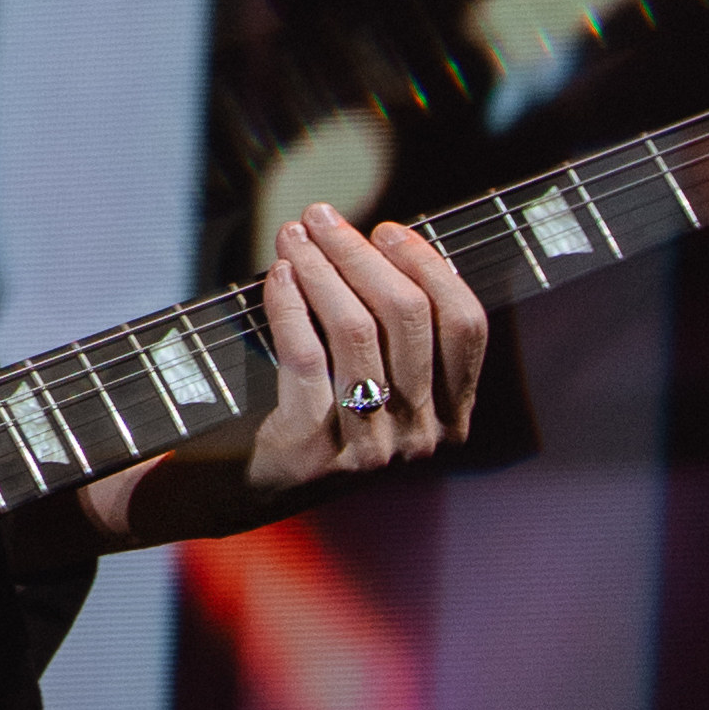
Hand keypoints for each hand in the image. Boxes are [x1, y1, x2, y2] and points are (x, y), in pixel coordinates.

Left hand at [246, 204, 487, 497]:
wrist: (243, 492)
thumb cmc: (314, 416)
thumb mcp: (372, 379)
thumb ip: (393, 329)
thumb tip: (381, 240)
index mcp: (452, 416)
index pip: (465, 326)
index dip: (430, 267)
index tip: (387, 230)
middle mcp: (421, 436)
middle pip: (407, 317)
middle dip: (361, 254)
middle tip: (323, 218)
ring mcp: (370, 448)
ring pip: (356, 330)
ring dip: (322, 270)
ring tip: (294, 235)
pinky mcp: (314, 450)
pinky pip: (305, 356)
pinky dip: (290, 305)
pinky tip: (279, 275)